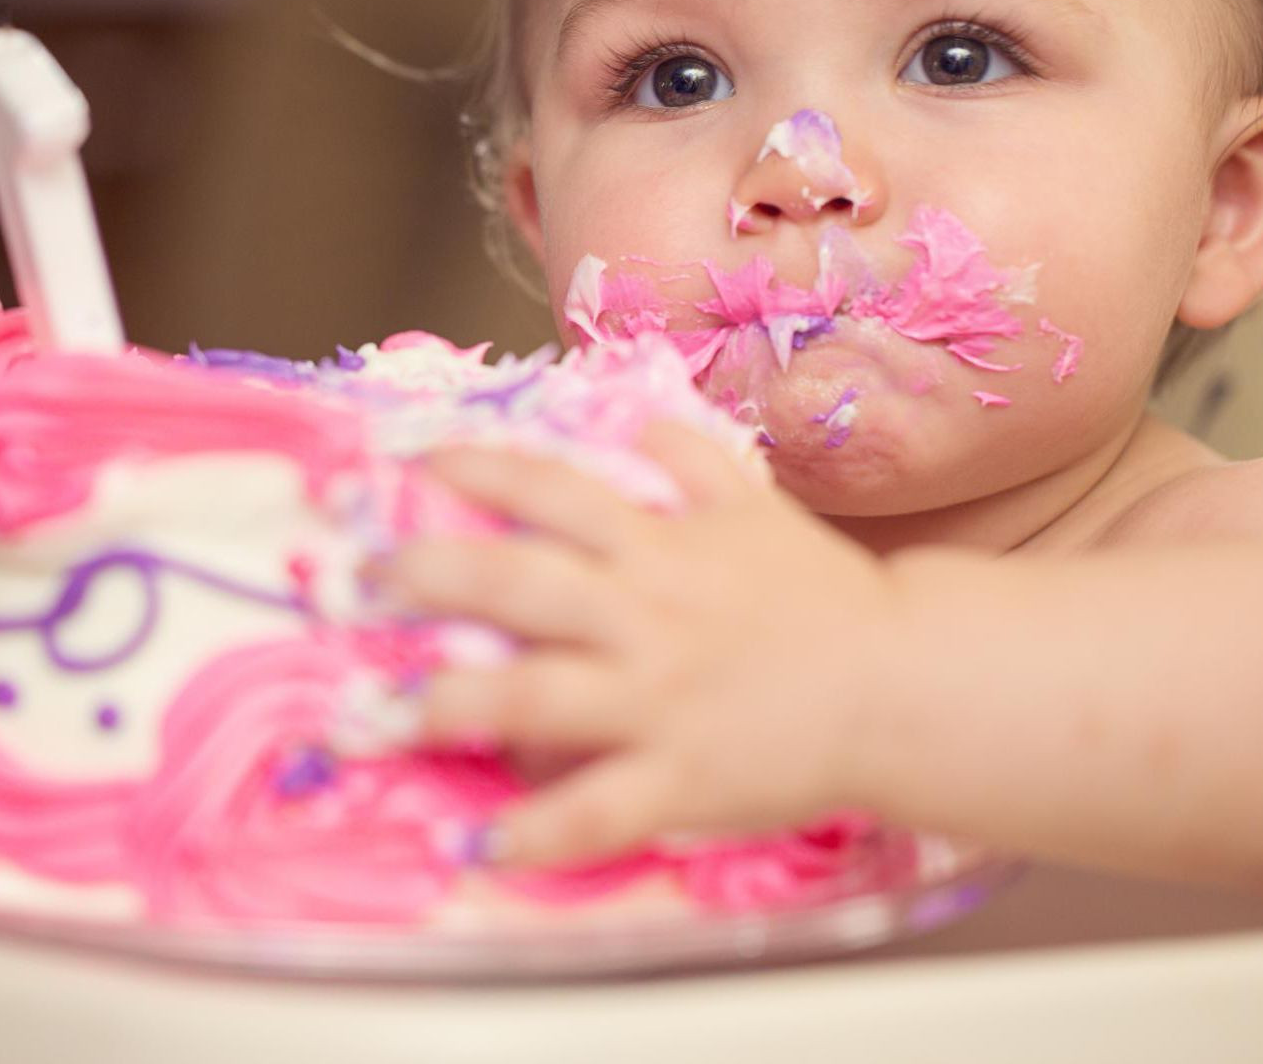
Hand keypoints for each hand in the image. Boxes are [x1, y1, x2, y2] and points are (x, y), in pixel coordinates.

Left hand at [378, 423, 900, 867]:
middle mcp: (646, 613)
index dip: (479, 472)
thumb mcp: (758, 506)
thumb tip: (635, 416)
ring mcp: (658, 697)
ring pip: (537, 695)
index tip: (412, 466)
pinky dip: (537, 832)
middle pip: (522, 583)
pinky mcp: (679, 776)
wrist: (901, 682)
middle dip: (433, 576)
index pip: (554, 491)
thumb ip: (692, 458)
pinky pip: (597, 807)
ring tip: (381, 712)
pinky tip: (480, 847)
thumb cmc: (822, 598)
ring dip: (452, 703)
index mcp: (660, 547)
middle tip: (361, 578)